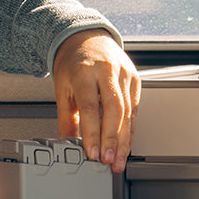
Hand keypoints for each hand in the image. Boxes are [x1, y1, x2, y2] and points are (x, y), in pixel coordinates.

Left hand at [52, 30, 139, 172]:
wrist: (87, 37)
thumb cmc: (73, 62)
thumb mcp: (62, 88)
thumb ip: (66, 118)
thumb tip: (68, 143)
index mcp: (84, 71)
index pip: (90, 107)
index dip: (92, 133)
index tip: (92, 153)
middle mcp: (106, 71)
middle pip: (114, 110)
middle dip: (112, 140)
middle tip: (108, 161)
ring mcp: (124, 74)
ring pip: (128, 111)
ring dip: (124, 140)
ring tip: (118, 160)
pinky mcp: (136, 78)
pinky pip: (136, 108)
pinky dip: (131, 129)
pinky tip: (126, 145)